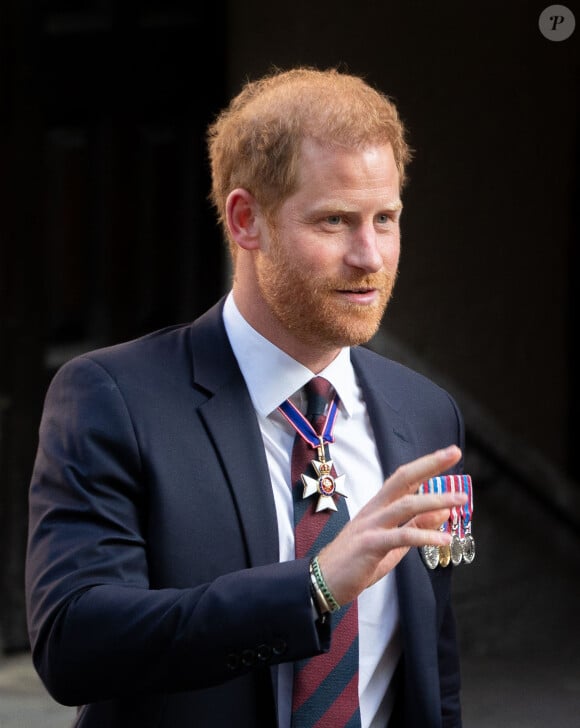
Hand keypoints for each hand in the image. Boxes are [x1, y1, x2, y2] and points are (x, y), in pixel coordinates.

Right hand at [317, 445, 465, 605]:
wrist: (323, 581)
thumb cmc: (356, 562)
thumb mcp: (392, 544)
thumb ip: (416, 526)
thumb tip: (443, 511)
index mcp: (378, 507)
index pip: (405, 478)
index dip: (426, 464)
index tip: (449, 454)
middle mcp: (374, 510)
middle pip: (404, 479)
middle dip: (430, 465)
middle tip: (454, 452)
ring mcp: (371, 526)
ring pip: (406, 505)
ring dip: (435, 500)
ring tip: (460, 500)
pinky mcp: (370, 545)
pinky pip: (401, 536)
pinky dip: (425, 536)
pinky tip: (444, 540)